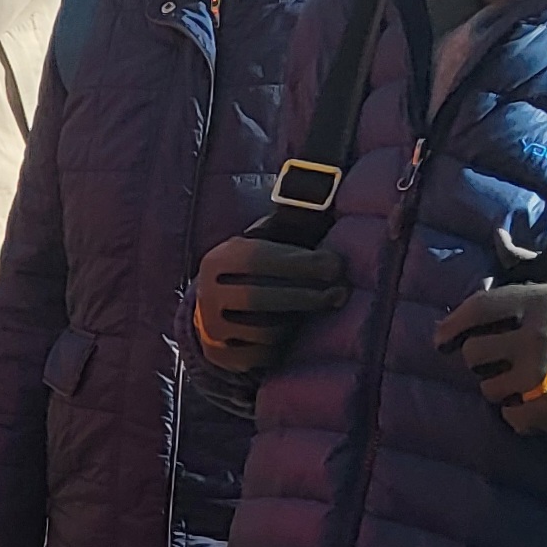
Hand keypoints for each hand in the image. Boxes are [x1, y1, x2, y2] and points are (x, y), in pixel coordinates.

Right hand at [193, 231, 346, 375]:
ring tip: (315, 309)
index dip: (300, 263)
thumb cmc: (257, 271)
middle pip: (260, 297)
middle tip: (339, 293)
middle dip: (306, 296)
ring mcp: (211, 329)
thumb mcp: (264, 244)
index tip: (335, 265)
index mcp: (217, 261)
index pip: (259, 260)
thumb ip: (289, 225)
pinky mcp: (221, 356)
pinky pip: (262, 356)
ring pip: (264, 330)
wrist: (216, 310)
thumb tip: (323, 190)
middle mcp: (207, 295)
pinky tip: (293, 332)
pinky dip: (282, 345)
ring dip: (297, 321)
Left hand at [435, 271, 546, 433]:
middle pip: (475, 354)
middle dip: (482, 358)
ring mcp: (543, 377)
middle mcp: (538, 339)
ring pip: (489, 389)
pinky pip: (511, 417)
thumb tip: (497, 237)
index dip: (453, 323)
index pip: (479, 308)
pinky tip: (535, 402)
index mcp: (542, 302)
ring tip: (522, 380)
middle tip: (498, 359)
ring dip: (500, 387)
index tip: (441, 337)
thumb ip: (528, 265)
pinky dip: (519, 414)